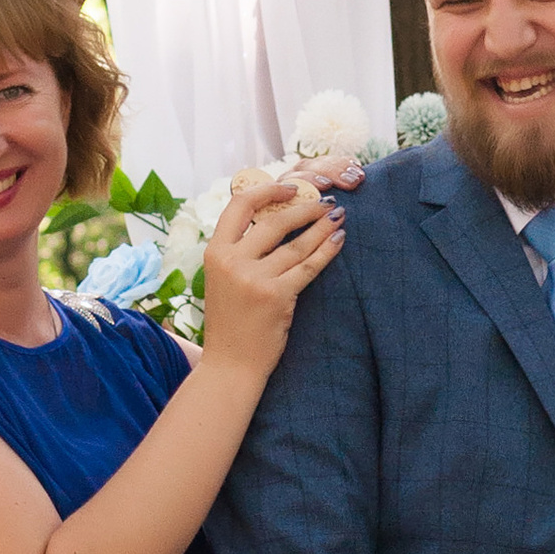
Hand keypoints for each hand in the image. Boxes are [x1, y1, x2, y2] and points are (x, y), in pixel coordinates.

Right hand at [200, 180, 345, 381]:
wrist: (230, 365)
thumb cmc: (230, 324)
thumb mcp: (222, 280)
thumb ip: (239, 253)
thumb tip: (271, 221)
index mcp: (215, 252)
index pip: (239, 205)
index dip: (267, 190)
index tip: (290, 188)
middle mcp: (231, 261)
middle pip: (275, 221)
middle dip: (305, 207)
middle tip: (325, 202)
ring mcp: (254, 279)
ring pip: (296, 244)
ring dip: (322, 226)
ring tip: (338, 217)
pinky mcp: (276, 297)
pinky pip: (308, 267)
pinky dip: (327, 251)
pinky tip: (339, 240)